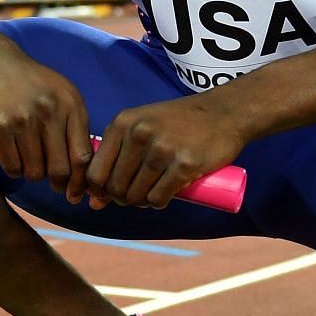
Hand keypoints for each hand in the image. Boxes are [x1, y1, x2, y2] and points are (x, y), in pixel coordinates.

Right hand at [0, 46, 93, 194]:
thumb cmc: (32, 82)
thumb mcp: (63, 93)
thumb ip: (76, 125)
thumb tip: (85, 167)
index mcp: (70, 105)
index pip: (82, 156)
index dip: (81, 181)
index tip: (76, 192)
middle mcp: (49, 112)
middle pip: (59, 169)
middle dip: (59, 184)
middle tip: (55, 185)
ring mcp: (23, 120)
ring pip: (34, 171)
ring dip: (33, 174)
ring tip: (30, 162)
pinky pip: (12, 166)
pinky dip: (14, 169)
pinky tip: (14, 158)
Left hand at [80, 92, 248, 210]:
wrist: (222, 113)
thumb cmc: (178, 122)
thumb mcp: (141, 124)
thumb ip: (117, 154)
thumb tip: (94, 202)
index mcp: (123, 123)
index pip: (96, 170)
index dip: (98, 190)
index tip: (107, 195)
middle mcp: (139, 134)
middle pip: (115, 187)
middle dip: (122, 199)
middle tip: (134, 196)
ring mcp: (162, 150)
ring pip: (136, 195)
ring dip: (141, 202)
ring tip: (150, 194)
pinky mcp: (184, 165)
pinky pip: (158, 198)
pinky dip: (157, 203)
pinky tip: (162, 196)